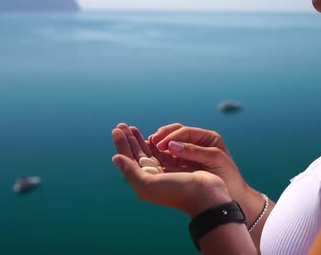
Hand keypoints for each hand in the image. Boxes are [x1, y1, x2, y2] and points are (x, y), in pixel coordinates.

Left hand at [111, 123, 230, 216]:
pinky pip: (161, 153)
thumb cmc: (177, 191)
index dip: (122, 144)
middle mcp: (151, 177)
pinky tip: (150, 137)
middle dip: (129, 139)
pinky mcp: (176, 167)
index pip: (128, 159)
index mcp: (143, 182)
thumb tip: (115, 158)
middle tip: (121, 125)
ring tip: (131, 128)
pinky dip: (155, 144)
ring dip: (139, 140)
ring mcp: (163, 171)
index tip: (117, 130)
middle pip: (136, 154)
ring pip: (147, 152)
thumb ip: (131, 171)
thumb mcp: (148, 184)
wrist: (205, 196)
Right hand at [149, 123, 250, 206]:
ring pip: (170, 143)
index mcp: (207, 138)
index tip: (161, 144)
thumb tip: (172, 145)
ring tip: (148, 147)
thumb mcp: (214, 160)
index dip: (172, 136)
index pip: (185, 131)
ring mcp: (189, 153)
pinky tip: (151, 157)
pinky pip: (169, 156)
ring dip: (159, 144)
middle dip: (163, 136)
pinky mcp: (183, 164)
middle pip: (175, 133)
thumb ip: (194, 151)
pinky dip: (160, 155)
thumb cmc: (229, 177)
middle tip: (152, 142)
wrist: (234, 196)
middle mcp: (197, 142)